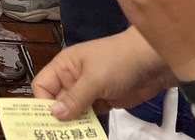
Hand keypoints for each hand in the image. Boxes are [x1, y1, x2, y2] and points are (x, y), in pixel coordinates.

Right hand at [32, 30, 175, 121]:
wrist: (153, 61)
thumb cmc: (118, 62)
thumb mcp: (94, 79)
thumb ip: (74, 98)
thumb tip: (54, 115)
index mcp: (64, 66)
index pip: (42, 86)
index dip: (41, 103)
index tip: (47, 122)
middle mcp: (72, 79)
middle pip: (56, 101)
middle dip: (57, 118)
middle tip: (58, 135)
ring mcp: (89, 91)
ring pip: (73, 111)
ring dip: (74, 124)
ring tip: (75, 136)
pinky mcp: (104, 101)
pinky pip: (89, 116)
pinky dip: (89, 126)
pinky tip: (89, 134)